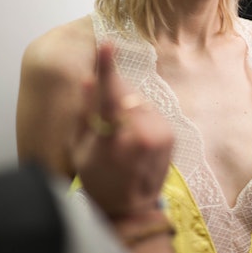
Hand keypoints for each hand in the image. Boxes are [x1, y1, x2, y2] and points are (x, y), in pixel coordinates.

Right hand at [72, 42, 173, 217]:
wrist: (132, 208)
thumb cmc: (98, 180)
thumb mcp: (81, 151)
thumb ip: (85, 114)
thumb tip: (89, 81)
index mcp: (114, 141)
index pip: (109, 97)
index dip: (106, 68)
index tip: (106, 44)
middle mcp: (142, 135)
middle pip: (126, 95)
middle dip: (113, 93)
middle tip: (104, 114)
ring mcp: (160, 135)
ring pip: (139, 102)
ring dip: (127, 106)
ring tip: (120, 133)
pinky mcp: (171, 135)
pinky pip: (150, 112)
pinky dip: (139, 116)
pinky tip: (134, 137)